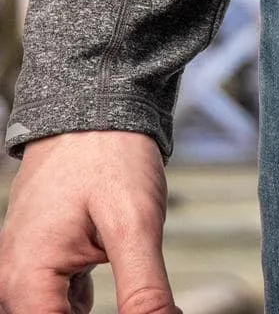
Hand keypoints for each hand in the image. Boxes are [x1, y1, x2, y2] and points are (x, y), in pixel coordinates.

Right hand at [0, 130, 179, 313]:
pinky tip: (120, 290)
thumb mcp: (135, 223)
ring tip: (138, 302)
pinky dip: (83, 305)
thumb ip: (143, 288)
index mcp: (25, 279)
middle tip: (144, 305)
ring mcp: (27, 268)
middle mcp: (14, 280)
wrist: (97, 104)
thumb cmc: (111, 154)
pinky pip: (58, 299)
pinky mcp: (45, 256)